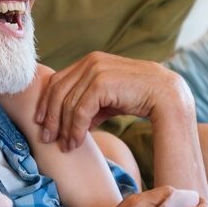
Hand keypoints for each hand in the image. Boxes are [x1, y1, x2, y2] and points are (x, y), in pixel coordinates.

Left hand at [34, 52, 192, 150]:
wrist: (167, 96)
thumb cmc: (138, 98)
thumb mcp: (108, 100)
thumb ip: (89, 105)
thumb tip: (70, 123)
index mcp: (90, 61)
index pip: (58, 81)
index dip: (46, 102)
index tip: (40, 121)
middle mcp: (90, 62)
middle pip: (58, 91)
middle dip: (49, 116)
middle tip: (46, 137)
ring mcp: (95, 70)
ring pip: (67, 103)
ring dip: (62, 127)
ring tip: (64, 145)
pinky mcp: (102, 83)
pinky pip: (80, 110)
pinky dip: (74, 129)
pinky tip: (75, 142)